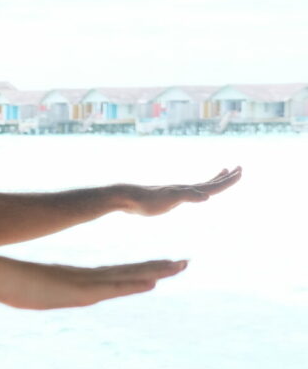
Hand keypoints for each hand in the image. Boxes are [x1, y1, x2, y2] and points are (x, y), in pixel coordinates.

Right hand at [0, 257, 187, 309]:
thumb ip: (30, 290)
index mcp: (71, 279)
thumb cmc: (1, 283)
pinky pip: (111, 287)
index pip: (112, 274)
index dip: (136, 271)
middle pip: (127, 272)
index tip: (157, 268)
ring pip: (127, 276)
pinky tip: (152, 283)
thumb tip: (19, 290)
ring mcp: (80, 283)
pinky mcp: (76, 290)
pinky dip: (133, 284)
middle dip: (156, 267)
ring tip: (180, 266)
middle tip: (183, 263)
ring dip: (155, 272)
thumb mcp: (21, 291)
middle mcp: (81, 278)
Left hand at [117, 167, 241, 215]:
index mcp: (188, 190)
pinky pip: (190, 192)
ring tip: (223, 171)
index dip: (228, 180)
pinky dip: (198, 190)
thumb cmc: (148, 201)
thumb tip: (207, 197)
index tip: (241, 171)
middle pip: (210, 182)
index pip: (213, 185)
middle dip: (226, 177)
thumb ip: (188, 196)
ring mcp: (177, 192)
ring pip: (201, 185)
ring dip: (215, 179)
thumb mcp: (170, 199)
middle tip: (240, 168)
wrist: (128, 199)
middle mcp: (184, 189)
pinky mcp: (169, 198)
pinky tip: (197, 191)